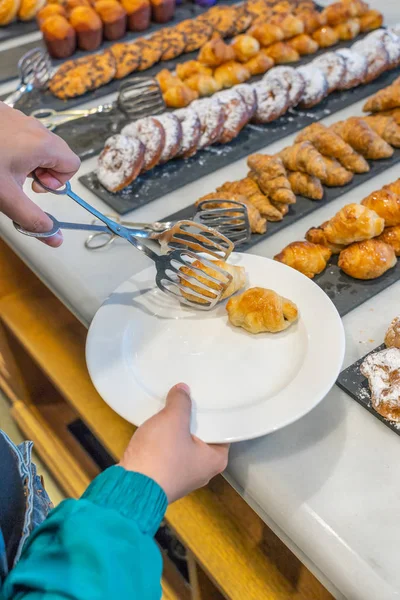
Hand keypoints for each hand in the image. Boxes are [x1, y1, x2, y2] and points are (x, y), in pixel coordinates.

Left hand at [0, 102, 79, 246]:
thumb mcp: (7, 198)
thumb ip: (33, 220)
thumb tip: (56, 238)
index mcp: (43, 145)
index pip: (72, 164)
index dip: (58, 181)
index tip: (35, 187)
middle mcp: (34, 126)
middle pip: (55, 153)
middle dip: (42, 171)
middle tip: (19, 180)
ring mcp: (17, 116)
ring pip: (36, 143)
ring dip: (26, 159)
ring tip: (3, 168)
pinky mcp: (2, 112)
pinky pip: (18, 132)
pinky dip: (12, 146)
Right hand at [119, 384, 228, 502]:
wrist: (130, 488)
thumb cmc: (160, 455)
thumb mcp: (172, 420)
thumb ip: (181, 402)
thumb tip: (184, 390)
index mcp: (216, 459)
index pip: (222, 429)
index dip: (214, 411)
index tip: (208, 395)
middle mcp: (203, 470)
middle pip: (203, 435)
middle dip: (193, 418)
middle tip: (190, 395)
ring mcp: (183, 476)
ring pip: (184, 443)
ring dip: (176, 428)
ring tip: (173, 405)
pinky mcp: (164, 477)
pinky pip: (168, 452)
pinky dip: (164, 440)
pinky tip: (158, 426)